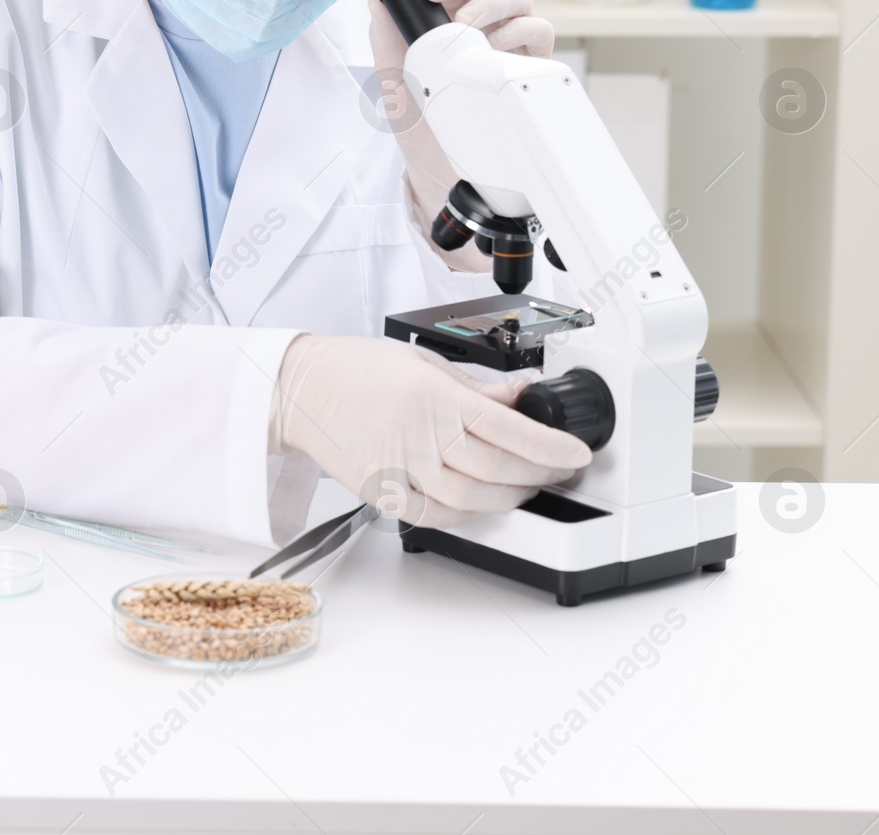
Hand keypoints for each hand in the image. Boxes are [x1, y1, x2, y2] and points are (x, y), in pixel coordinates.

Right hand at [274, 335, 591, 528]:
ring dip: (508, 498)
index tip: (576, 454)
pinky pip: (436, 516)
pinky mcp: (384, 492)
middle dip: (539, 474)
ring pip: (472, 499)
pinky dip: (466, 515)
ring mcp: (400, 468)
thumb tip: (521, 396)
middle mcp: (419, 435)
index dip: (551, 447)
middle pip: (497, 468)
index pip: (509, 428)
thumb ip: (477, 387)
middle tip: (558, 470)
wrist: (302, 392)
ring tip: (524, 486)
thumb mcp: (425, 362)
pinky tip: (481, 504)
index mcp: (434, 396)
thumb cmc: (357, 370)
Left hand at [367, 0, 554, 273]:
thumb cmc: (420, 117)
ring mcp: (509, 40)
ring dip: (489, 2)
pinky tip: (494, 46)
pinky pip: (539, 31)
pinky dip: (518, 31)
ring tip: (463, 24)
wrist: (440, 167)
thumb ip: (385, 36)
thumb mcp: (392, 77)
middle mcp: (483, 20)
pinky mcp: (530, 64)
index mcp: (449, 13)